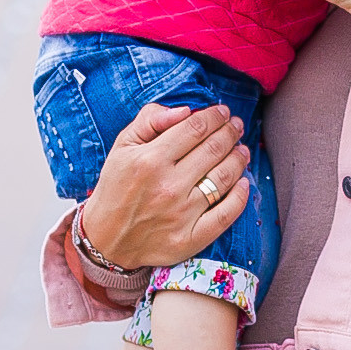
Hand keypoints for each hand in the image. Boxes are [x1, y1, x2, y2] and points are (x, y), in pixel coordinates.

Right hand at [76, 99, 250, 271]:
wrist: (106, 238)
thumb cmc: (116, 187)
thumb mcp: (122, 147)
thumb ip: (150, 120)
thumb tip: (185, 111)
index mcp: (150, 160)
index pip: (195, 129)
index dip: (214, 116)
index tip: (222, 112)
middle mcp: (168, 186)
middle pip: (213, 150)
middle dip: (230, 132)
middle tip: (236, 125)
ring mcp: (181, 214)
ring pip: (223, 178)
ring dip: (239, 159)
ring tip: (242, 149)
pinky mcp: (190, 238)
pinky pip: (226, 214)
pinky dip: (240, 196)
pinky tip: (243, 182)